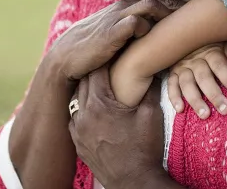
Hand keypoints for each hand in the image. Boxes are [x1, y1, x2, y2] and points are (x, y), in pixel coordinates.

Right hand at [46, 0, 189, 85]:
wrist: (69, 55)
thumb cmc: (99, 44)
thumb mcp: (122, 31)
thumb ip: (141, 26)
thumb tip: (163, 32)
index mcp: (131, 4)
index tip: (203, 8)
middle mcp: (126, 6)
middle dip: (184, 4)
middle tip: (204, 14)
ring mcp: (119, 17)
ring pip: (151, 6)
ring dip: (169, 14)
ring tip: (185, 26)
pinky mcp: (112, 32)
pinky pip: (135, 24)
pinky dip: (147, 28)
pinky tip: (155, 38)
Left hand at [69, 67, 171, 188]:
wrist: (135, 182)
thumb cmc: (144, 148)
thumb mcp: (151, 113)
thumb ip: (149, 88)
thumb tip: (152, 69)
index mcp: (100, 105)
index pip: (95, 71)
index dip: (105, 59)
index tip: (112, 51)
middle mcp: (84, 116)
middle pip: (83, 83)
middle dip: (94, 71)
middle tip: (105, 62)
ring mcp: (78, 132)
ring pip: (76, 101)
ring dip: (86, 90)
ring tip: (99, 83)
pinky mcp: (79, 144)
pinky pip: (74, 119)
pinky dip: (82, 110)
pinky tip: (93, 108)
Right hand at [167, 41, 226, 118]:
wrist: (186, 37)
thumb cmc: (211, 44)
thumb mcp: (222, 42)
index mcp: (210, 52)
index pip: (219, 66)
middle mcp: (194, 60)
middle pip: (204, 78)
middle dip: (214, 95)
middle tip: (225, 109)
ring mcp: (182, 67)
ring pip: (187, 84)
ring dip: (195, 100)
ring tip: (205, 115)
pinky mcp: (172, 73)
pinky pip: (171, 85)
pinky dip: (174, 97)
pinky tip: (180, 109)